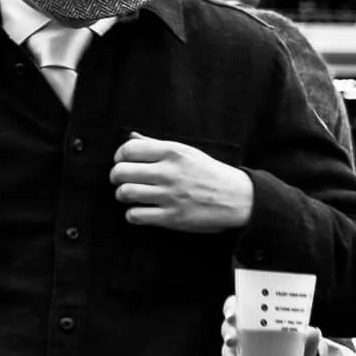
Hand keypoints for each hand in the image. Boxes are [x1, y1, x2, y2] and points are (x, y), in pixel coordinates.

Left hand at [111, 137, 255, 231]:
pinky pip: (136, 215)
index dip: (119, 156)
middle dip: (116, 176)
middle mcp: (169, 172)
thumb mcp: (187, 152)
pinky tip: (140, 211)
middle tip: (121, 180)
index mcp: (173, 152)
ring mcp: (170, 196)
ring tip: (129, 195)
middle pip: (121, 172)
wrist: (239, 199)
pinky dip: (132, 214)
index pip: (128, 150)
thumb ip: (157, 145)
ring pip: (125, 193)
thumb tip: (131, 137)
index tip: (122, 162)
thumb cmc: (210, 173)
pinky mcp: (172, 218)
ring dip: (122, 195)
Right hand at [221, 295, 320, 355]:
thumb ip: (309, 336)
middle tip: (233, 340)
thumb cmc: (294, 343)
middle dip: (228, 333)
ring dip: (228, 355)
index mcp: (254, 316)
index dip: (230, 308)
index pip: (235, 306)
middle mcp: (242, 330)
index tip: (232, 315)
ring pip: (226, 349)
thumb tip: (311, 333)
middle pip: (228, 327)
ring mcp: (239, 348)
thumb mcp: (303, 339)